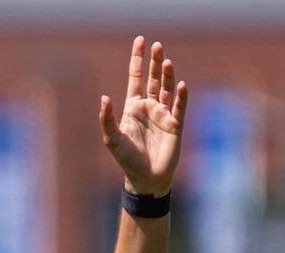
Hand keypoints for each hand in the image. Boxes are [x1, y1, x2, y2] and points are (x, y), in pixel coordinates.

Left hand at [100, 36, 188, 196]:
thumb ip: (107, 119)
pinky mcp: (175, 125)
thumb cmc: (127, 160)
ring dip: (167, 75)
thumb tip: (104, 98)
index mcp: (133, 108)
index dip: (137, 60)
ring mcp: (163, 115)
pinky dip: (180, 96)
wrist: (145, 179)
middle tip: (157, 45)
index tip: (140, 41)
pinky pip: (179, 107)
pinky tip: (181, 85)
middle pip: (153, 79)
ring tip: (166, 61)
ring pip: (166, 89)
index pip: (136, 78)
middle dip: (154, 63)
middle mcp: (149, 108)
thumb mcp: (112, 139)